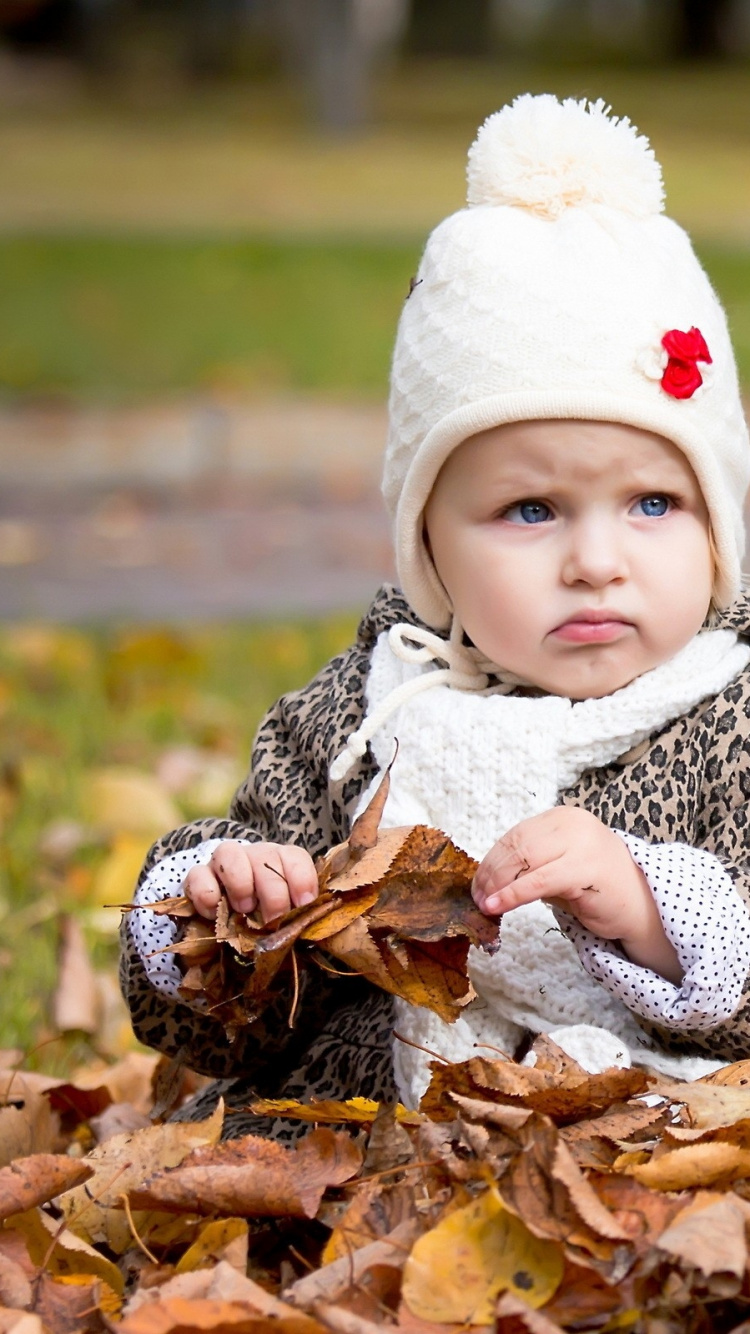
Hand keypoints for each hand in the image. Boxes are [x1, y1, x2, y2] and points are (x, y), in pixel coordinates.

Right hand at [183, 840, 317, 923]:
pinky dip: (206, 894)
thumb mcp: (285, 918)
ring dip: (240, 883)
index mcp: (281, 862)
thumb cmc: (264, 918)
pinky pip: (197, 874)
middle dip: (273, 892)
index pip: (295, 857)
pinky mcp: (197, 877)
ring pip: (229, 853)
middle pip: (265, 857)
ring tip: (244, 909)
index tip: (304, 904)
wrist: (225, 922)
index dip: (302, 878)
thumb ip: (298, 918)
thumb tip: (312, 931)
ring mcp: (223, 863)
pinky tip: (213, 913)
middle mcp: (254, 856)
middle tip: (273, 920)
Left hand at [472, 807, 681, 982]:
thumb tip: (488, 878)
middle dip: (490, 874)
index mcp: (563, 818)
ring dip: (497, 885)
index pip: (516, 835)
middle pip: (516, 846)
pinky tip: (496, 906)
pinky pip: (538, 881)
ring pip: (523, 860)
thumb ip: (530, 864)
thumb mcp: (558, 866)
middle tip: (477, 897)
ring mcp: (581, 843)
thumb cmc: (597, 888)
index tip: (477, 883)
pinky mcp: (585, 869)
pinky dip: (512, 895)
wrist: (643, 906)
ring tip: (484, 905)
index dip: (491, 860)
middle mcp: (572, 824)